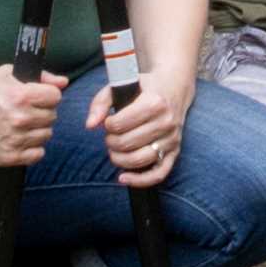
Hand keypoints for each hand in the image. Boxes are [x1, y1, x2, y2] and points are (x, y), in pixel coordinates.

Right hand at [0, 64, 63, 166]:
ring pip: (46, 134)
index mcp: (21, 96)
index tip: (39, 97)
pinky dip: (33, 147)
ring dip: (38, 129)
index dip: (48, 95)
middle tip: (27, 111)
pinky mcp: (10, 156)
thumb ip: (40, 76)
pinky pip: (38, 154)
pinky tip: (21, 139)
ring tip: (22, 125)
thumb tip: (64, 82)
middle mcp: (20, 118)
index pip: (55, 97)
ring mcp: (15, 139)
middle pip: (52, 116)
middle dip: (42, 111)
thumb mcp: (7, 74)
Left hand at [97, 58, 191, 184]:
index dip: (108, 125)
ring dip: (119, 159)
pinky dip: (140, 180)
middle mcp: (166, 122)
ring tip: (114, 151)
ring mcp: (172, 139)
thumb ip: (101, 102)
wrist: (173, 88)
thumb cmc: (143, 88)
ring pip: (140, 159)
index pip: (120, 124)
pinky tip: (123, 178)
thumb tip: (90, 125)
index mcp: (154, 102)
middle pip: (127, 143)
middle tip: (109, 136)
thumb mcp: (121, 85)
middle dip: (111, 142)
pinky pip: (158, 174)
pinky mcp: (175, 152)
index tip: (108, 121)